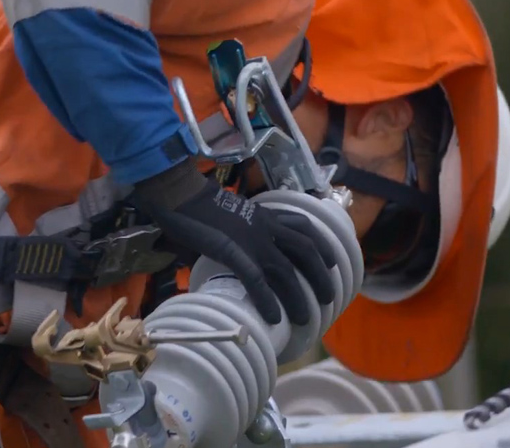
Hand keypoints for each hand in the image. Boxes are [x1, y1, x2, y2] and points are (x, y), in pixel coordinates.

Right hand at [131, 158, 335, 325]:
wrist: (179, 192)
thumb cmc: (195, 202)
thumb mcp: (226, 213)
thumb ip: (235, 230)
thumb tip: (229, 248)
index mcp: (263, 215)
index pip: (303, 226)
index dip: (322, 245)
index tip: (330, 263)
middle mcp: (264, 227)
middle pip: (305, 250)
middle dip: (320, 276)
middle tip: (327, 297)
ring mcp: (250, 240)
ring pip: (286, 271)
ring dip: (299, 296)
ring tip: (304, 317)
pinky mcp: (232, 252)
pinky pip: (256, 280)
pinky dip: (267, 300)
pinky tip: (273, 318)